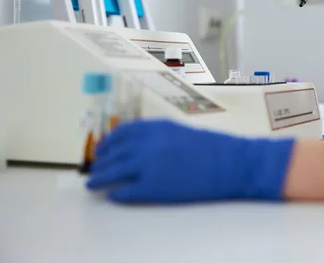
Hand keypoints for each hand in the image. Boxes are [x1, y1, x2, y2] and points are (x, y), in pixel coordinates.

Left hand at [86, 119, 294, 203]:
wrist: (231, 163)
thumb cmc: (213, 147)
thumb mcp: (181, 132)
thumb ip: (158, 136)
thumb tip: (138, 147)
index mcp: (155, 127)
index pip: (122, 133)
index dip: (108, 142)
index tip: (102, 148)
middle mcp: (147, 144)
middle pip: (113, 154)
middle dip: (100, 162)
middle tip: (93, 168)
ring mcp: (148, 166)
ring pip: (113, 172)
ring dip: (100, 178)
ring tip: (92, 183)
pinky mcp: (153, 188)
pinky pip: (126, 192)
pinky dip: (116, 195)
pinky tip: (112, 197)